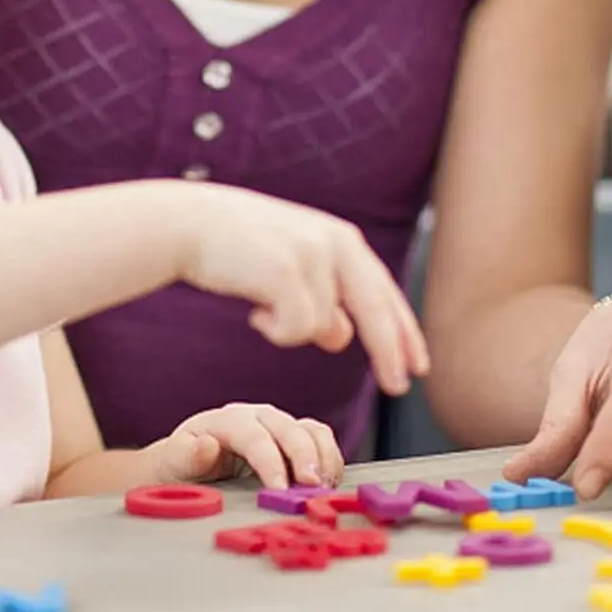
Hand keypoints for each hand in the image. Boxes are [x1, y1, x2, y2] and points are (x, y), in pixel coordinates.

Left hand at [146, 404, 344, 490]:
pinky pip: (320, 439)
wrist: (190, 460)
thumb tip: (207, 445)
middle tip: (312, 487)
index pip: (256, 437)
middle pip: (290, 430)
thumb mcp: (175, 460)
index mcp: (230, 419)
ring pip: (311, 430)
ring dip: (323, 457)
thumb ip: (188, 454)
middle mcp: (259, 416)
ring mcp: (279, 424)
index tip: (279, 489)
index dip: (271, 462)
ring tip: (324, 486)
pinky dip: (329, 458)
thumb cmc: (183, 461)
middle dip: (305, 458)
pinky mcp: (294, 437)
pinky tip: (328, 481)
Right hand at [181, 186, 429, 395]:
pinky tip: (254, 312)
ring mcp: (313, 254)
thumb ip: (321, 300)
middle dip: (390, 351)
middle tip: (400, 387)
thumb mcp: (291, 270)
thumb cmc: (239, 249)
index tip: (419, 364)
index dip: (403, 330)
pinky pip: (296, 329)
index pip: (384, 293)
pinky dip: (275, 331)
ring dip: (292, 331)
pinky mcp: (287, 271)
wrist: (191, 225)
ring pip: (323, 327)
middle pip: (377, 309)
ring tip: (261, 311)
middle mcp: (337, 242)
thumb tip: (341, 338)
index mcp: (343, 240)